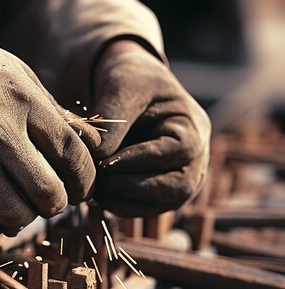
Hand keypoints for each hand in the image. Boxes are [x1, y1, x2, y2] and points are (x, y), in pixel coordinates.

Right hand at [0, 19, 98, 237]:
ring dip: (22, 220)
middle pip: (49, 193)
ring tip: (17, 211)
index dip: (84, 180)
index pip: (74, 155)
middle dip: (56, 205)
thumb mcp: (15, 72)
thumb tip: (92, 143)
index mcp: (24, 101)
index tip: (77, 189)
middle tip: (47, 201)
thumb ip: (52, 109)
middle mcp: (0, 131)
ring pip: (14, 213)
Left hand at [90, 41, 210, 216]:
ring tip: (94, 188)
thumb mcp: (122, 86)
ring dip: (125, 200)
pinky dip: (120, 205)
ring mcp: (179, 177)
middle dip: (134, 187)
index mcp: (192, 127)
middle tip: (98, 180)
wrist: (125, 88)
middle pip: (180, 187)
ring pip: (163, 204)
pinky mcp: (159, 191)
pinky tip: (97, 194)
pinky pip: (145, 208)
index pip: (178, 152)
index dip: (141, 159)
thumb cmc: (129, 80)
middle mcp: (194, 157)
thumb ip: (112, 117)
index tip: (105, 161)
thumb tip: (97, 156)